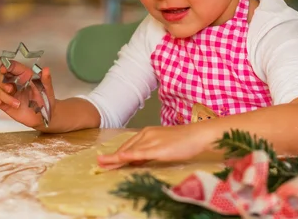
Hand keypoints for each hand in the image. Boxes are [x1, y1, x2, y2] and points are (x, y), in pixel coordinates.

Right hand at [0, 61, 55, 129]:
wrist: (43, 116)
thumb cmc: (46, 100)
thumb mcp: (47, 89)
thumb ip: (46, 79)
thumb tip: (46, 69)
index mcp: (24, 75)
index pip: (12, 66)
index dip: (6, 65)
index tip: (4, 69)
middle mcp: (13, 82)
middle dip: (1, 82)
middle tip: (11, 89)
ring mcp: (7, 92)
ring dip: (4, 97)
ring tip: (16, 104)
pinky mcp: (2, 102)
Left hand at [96, 125, 212, 169]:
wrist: (198, 135)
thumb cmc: (184, 140)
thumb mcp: (162, 145)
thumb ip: (149, 152)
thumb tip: (136, 160)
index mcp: (147, 132)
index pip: (128, 145)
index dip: (116, 153)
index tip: (105, 160)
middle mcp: (147, 134)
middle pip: (126, 148)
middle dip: (112, 157)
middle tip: (99, 164)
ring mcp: (152, 141)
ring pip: (130, 151)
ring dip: (115, 158)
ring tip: (103, 165)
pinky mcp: (159, 148)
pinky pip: (141, 153)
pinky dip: (130, 155)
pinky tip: (121, 158)